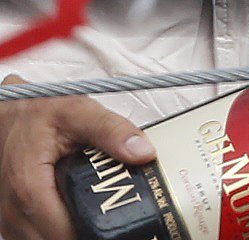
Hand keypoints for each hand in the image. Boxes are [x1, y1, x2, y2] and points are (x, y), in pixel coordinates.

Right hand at [0, 80, 150, 239]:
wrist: (11, 114)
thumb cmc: (38, 113)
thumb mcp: (78, 113)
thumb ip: (112, 131)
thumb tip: (143, 153)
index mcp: (28, 187)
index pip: (65, 233)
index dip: (97, 231)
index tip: (124, 220)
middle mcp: (14, 210)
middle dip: (89, 231)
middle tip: (117, 214)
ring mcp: (10, 218)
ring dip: (75, 231)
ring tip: (100, 210)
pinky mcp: (13, 220)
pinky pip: (39, 236)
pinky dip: (61, 228)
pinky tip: (81, 210)